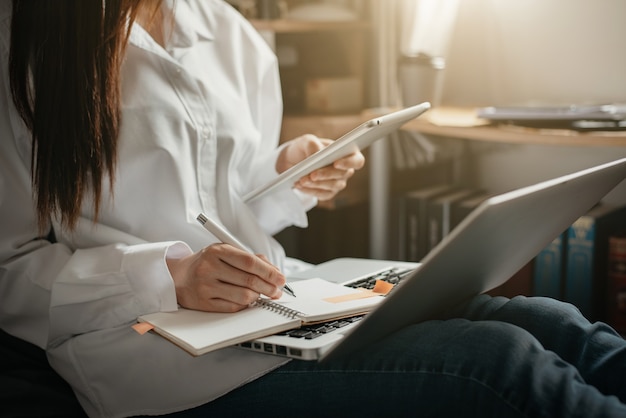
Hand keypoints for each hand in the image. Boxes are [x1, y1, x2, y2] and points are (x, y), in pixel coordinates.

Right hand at [166, 243, 285, 312]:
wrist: (179, 276)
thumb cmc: (208, 262)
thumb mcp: (226, 252)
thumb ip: (250, 258)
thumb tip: (274, 271)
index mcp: (217, 251)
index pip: (249, 262)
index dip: (269, 271)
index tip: (281, 278)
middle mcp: (209, 268)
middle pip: (249, 281)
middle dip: (269, 287)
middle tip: (277, 290)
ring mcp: (205, 287)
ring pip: (243, 296)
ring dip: (258, 297)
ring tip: (261, 293)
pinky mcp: (204, 303)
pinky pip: (233, 307)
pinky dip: (245, 304)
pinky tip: (247, 299)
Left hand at [277, 134, 364, 200]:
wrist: (294, 161)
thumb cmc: (305, 148)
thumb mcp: (306, 141)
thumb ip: (312, 144)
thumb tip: (317, 154)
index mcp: (346, 153)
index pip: (357, 160)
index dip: (349, 163)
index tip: (336, 163)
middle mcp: (345, 170)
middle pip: (343, 175)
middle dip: (327, 174)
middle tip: (312, 174)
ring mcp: (338, 182)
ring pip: (333, 186)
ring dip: (316, 184)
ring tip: (302, 180)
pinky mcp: (328, 193)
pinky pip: (322, 194)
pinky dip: (310, 190)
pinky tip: (300, 186)